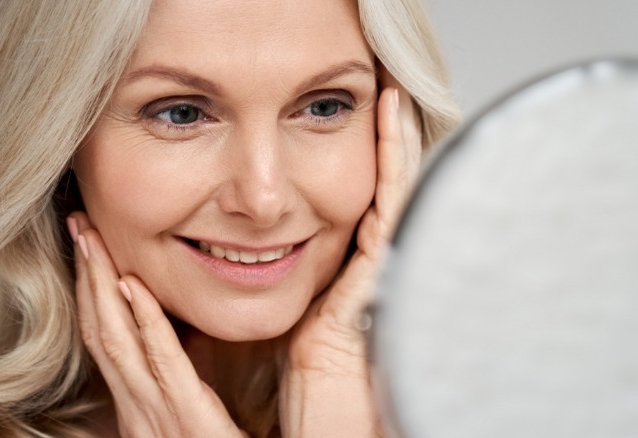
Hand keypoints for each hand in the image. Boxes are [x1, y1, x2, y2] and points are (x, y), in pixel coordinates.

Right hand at [68, 212, 245, 437]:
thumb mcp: (190, 411)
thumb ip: (177, 377)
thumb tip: (175, 335)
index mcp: (140, 401)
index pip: (106, 336)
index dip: (92, 289)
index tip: (87, 245)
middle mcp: (139, 404)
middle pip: (101, 329)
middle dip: (87, 274)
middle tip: (77, 225)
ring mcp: (158, 411)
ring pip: (118, 339)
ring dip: (102, 286)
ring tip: (92, 240)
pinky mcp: (190, 418)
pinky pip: (163, 363)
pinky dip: (145, 324)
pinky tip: (133, 287)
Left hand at [280, 70, 422, 436]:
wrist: (327, 403)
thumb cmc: (305, 370)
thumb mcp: (286, 309)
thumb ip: (273, 278)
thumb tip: (240, 253)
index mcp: (348, 264)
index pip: (356, 200)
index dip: (361, 160)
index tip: (351, 122)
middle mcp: (371, 255)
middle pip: (381, 184)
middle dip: (383, 140)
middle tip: (381, 94)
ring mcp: (383, 255)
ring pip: (395, 182)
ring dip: (393, 136)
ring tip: (392, 93)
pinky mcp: (386, 258)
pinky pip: (393, 196)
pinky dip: (396, 154)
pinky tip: (394, 116)